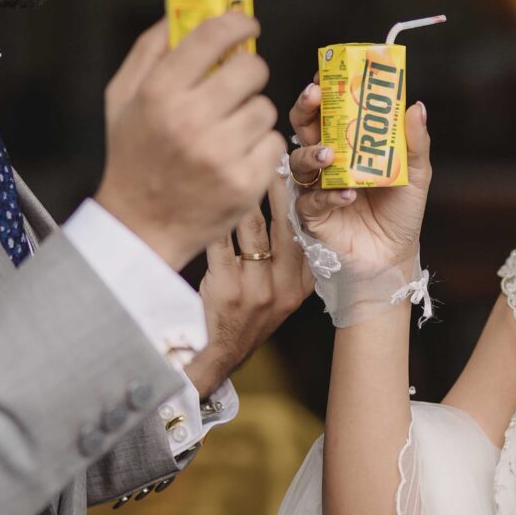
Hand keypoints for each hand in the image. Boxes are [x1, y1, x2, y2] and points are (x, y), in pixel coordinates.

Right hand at [96, 13, 279, 269]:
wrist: (141, 226)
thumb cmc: (133, 154)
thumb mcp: (123, 98)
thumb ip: (149, 49)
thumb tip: (180, 10)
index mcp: (159, 93)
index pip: (212, 36)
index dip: (237, 22)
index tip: (247, 24)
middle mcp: (190, 120)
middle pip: (251, 69)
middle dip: (248, 71)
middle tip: (238, 83)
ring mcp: (221, 154)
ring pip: (265, 108)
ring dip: (251, 115)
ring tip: (227, 132)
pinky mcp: (245, 182)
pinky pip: (274, 143)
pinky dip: (260, 148)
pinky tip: (235, 158)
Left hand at [192, 180, 312, 397]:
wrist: (214, 359)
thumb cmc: (243, 319)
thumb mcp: (279, 296)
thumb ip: (289, 261)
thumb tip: (292, 208)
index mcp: (302, 286)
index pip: (309, 234)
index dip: (305, 198)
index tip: (300, 169)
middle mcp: (285, 288)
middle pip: (288, 225)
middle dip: (280, 186)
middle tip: (273, 155)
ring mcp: (257, 291)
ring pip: (252, 228)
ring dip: (243, 195)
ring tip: (235, 166)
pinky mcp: (227, 291)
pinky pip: (221, 242)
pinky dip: (213, 219)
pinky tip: (206, 197)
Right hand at [285, 79, 430, 275]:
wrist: (393, 256)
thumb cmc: (400, 213)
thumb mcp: (416, 173)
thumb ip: (414, 142)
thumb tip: (416, 106)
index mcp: (348, 145)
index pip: (330, 110)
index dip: (324, 90)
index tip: (326, 74)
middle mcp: (328, 162)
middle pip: (304, 127)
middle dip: (305, 109)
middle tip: (314, 97)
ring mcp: (316, 186)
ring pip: (298, 161)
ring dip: (311, 153)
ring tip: (329, 154)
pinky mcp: (312, 215)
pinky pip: (311, 200)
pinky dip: (329, 196)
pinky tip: (347, 196)